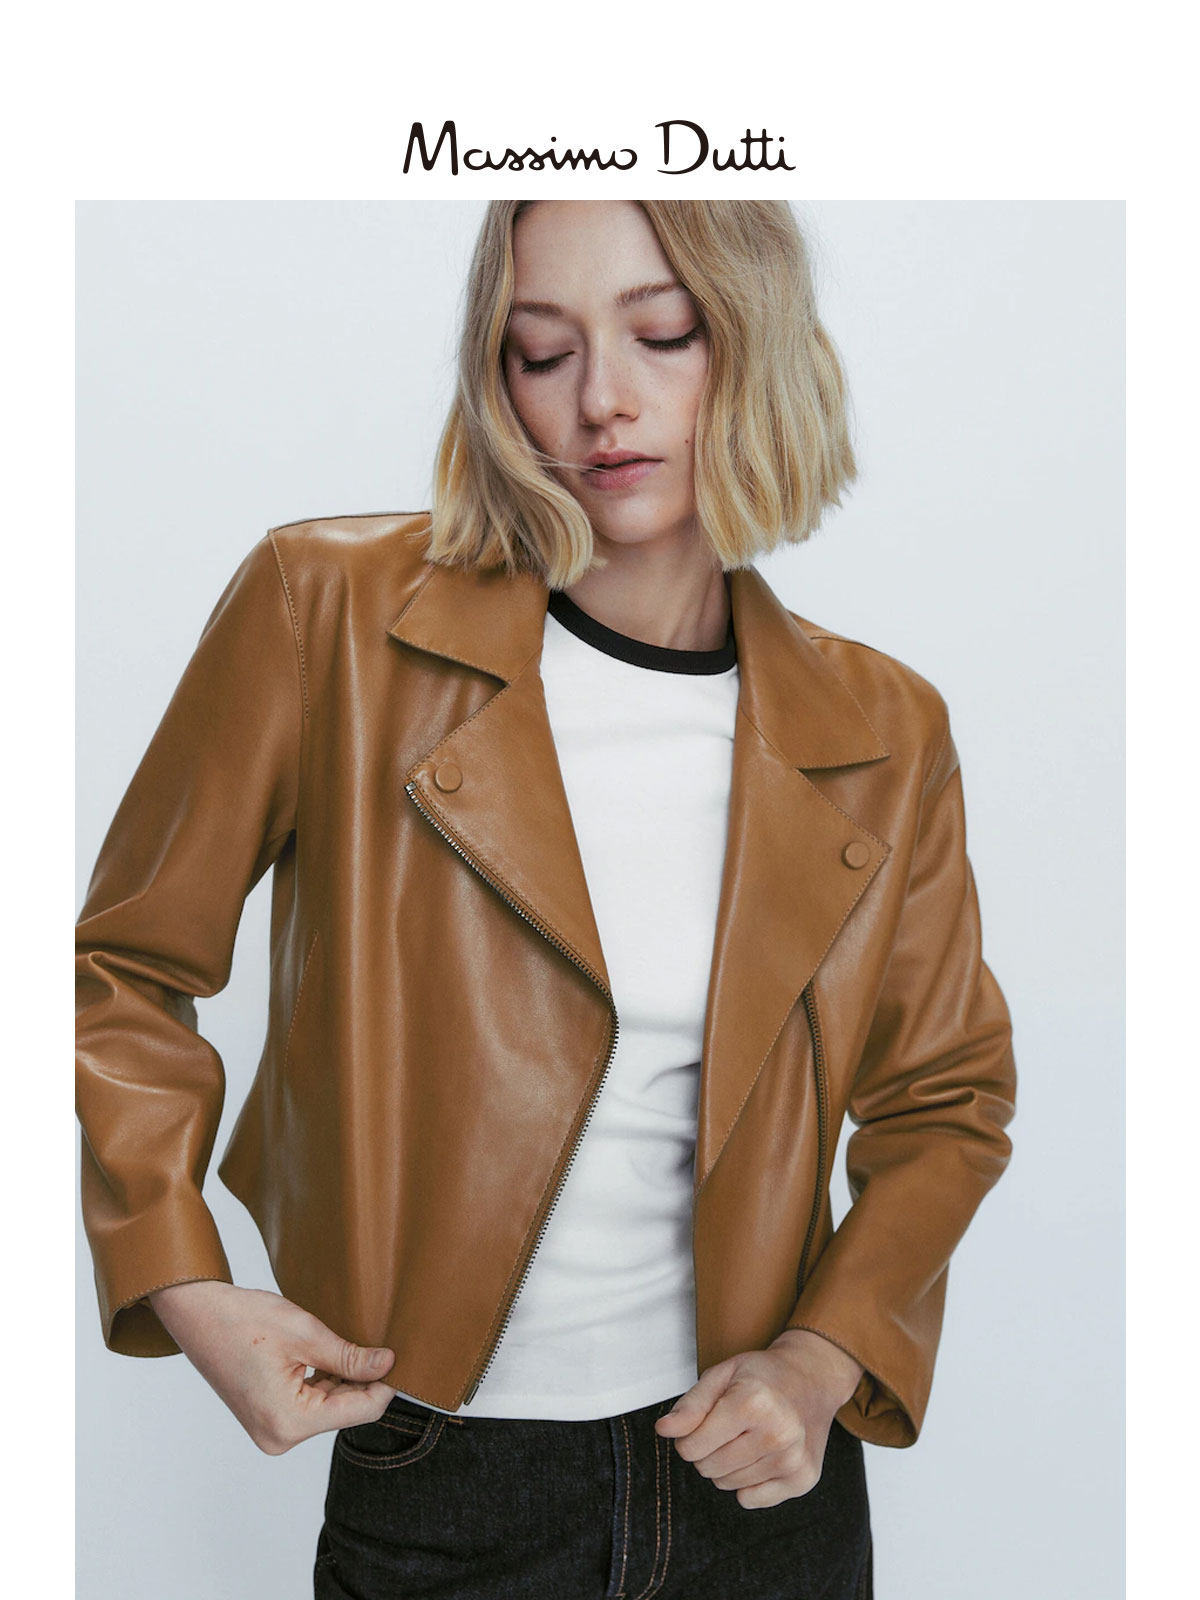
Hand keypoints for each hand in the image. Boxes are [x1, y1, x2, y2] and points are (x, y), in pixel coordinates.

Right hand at [147, 1280, 395, 1453]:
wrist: (199, 1317)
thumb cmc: (245, 1320)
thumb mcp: (306, 1334)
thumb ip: (350, 1357)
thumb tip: (388, 1365)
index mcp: (290, 1422)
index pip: (362, 1410)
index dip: (386, 1382)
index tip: (402, 1355)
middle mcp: (281, 1438)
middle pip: (346, 1411)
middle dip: (364, 1379)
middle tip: (378, 1341)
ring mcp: (273, 1433)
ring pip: (331, 1408)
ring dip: (343, 1379)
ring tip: (345, 1343)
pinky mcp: (269, 1422)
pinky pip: (312, 1406)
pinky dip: (324, 1383)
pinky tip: (325, 1355)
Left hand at [654, 1329, 863, 1508]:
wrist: (812, 1378)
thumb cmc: (762, 1376)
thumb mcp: (722, 1374)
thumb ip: (690, 1404)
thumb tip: (664, 1430)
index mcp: (752, 1403)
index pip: (691, 1447)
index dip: (687, 1436)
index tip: (701, 1422)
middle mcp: (777, 1434)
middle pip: (708, 1468)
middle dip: (707, 1450)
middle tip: (727, 1427)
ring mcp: (793, 1460)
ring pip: (728, 1485)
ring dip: (727, 1465)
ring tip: (747, 1436)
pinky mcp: (803, 1479)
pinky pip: (751, 1500)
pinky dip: (747, 1482)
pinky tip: (761, 1455)